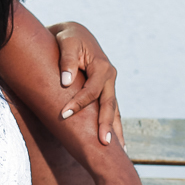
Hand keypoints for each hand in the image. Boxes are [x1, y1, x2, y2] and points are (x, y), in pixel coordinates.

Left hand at [49, 21, 124, 146]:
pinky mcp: (105, 90)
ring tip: (121, 151)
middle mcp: (110, 77)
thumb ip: (66, 61)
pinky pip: (111, 110)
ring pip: (115, 110)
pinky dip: (114, 124)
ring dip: (116, 129)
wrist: (74, 33)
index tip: (63, 114)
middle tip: (104, 143)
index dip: (78, 103)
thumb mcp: (66, 43)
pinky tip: (120, 142)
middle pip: (109, 105)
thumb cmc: (67, 38)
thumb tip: (66, 82)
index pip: (91, 91)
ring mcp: (110, 85)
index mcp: (102, 67)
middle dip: (107, 124)